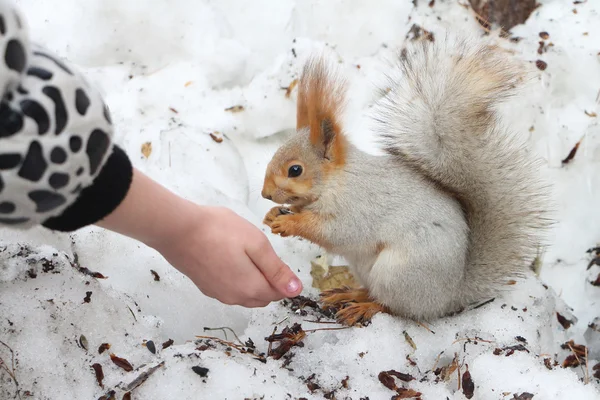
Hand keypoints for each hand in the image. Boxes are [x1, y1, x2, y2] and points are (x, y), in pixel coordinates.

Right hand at [155, 205, 303, 306]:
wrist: (176, 230)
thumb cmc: (219, 231)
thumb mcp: (256, 244)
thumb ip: (277, 270)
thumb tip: (296, 291)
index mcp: (251, 289)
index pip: (278, 293)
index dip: (283, 277)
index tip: (274, 255)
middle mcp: (234, 298)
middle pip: (262, 296)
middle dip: (269, 280)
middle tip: (260, 252)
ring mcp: (218, 294)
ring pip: (245, 294)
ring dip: (252, 280)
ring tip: (245, 253)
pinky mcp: (205, 287)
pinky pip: (230, 289)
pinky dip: (236, 279)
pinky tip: (229, 258)